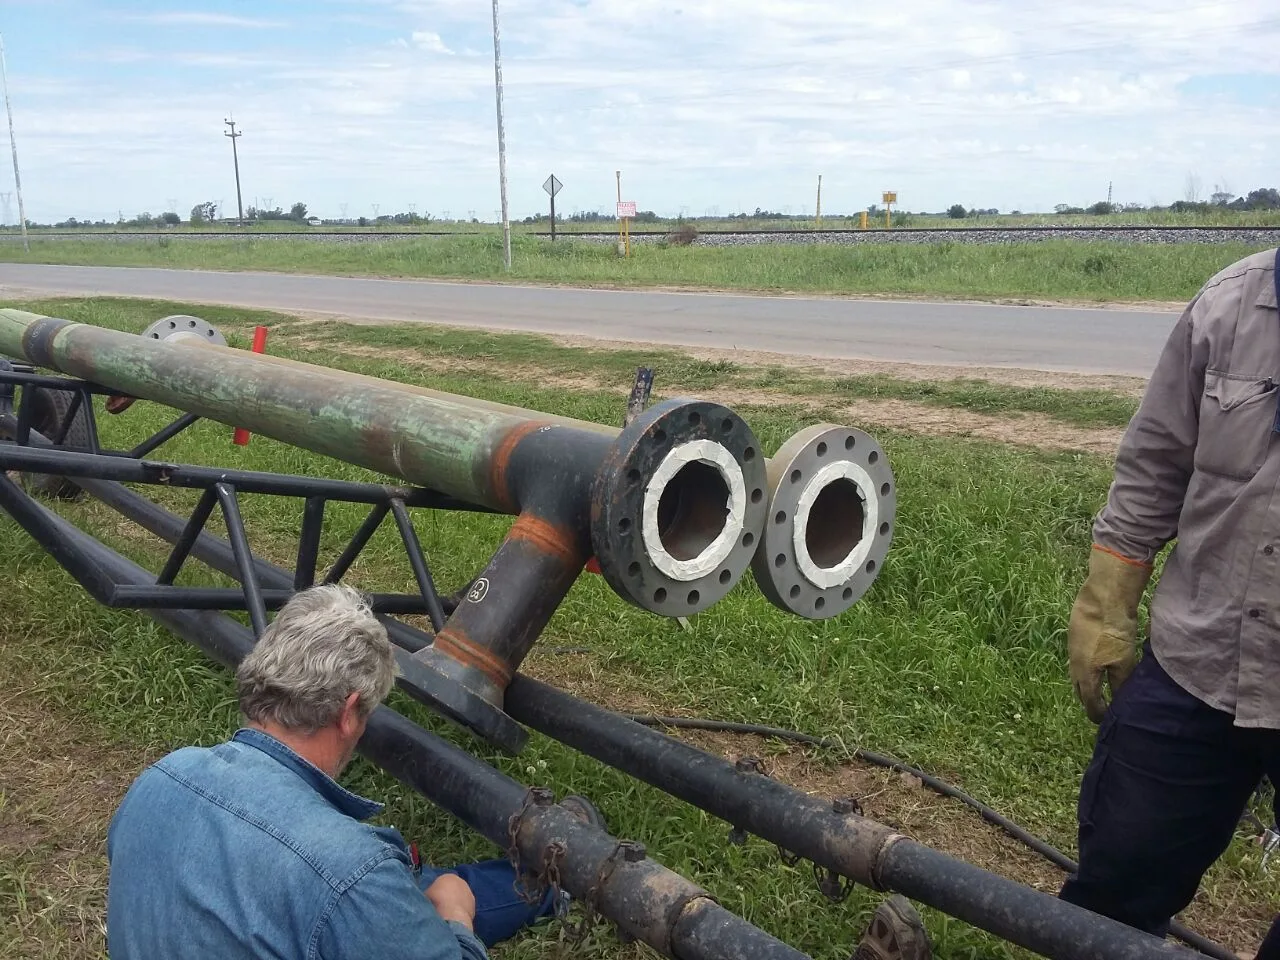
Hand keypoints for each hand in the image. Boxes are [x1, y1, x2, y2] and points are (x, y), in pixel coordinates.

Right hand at [425, 874, 476, 929]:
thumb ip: (429, 894)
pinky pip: (465, 908)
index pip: (442, 883)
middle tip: (440, 909)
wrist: (450, 914)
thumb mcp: (425, 896)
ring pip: (460, 899)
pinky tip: (454, 920)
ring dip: (455, 905)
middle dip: (448, 897)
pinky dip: (460, 913)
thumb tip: (427, 899)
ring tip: (448, 916)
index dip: (437, 893)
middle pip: (453, 890)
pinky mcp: (474, 905)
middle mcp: (461, 881)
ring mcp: (469, 893)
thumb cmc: (435, 903)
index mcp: (448, 877)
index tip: (433, 901)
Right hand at [1067, 546, 1152, 722]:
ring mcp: (1072, 651)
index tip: (1109, 720)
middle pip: (1080, 692)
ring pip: (1077, 676)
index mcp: (1086, 676)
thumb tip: (1120, 701)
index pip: (1090, 704)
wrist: (1101, 599)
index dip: (1099, 714)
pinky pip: (1078, 662)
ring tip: (1102, 688)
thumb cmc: (1114, 633)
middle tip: (1104, 707)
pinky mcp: (1074, 638)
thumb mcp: (1124, 662)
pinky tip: (1098, 665)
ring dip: (1088, 686)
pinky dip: (1087, 671)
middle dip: (1091, 703)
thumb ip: (1121, 684)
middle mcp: (1074, 666)